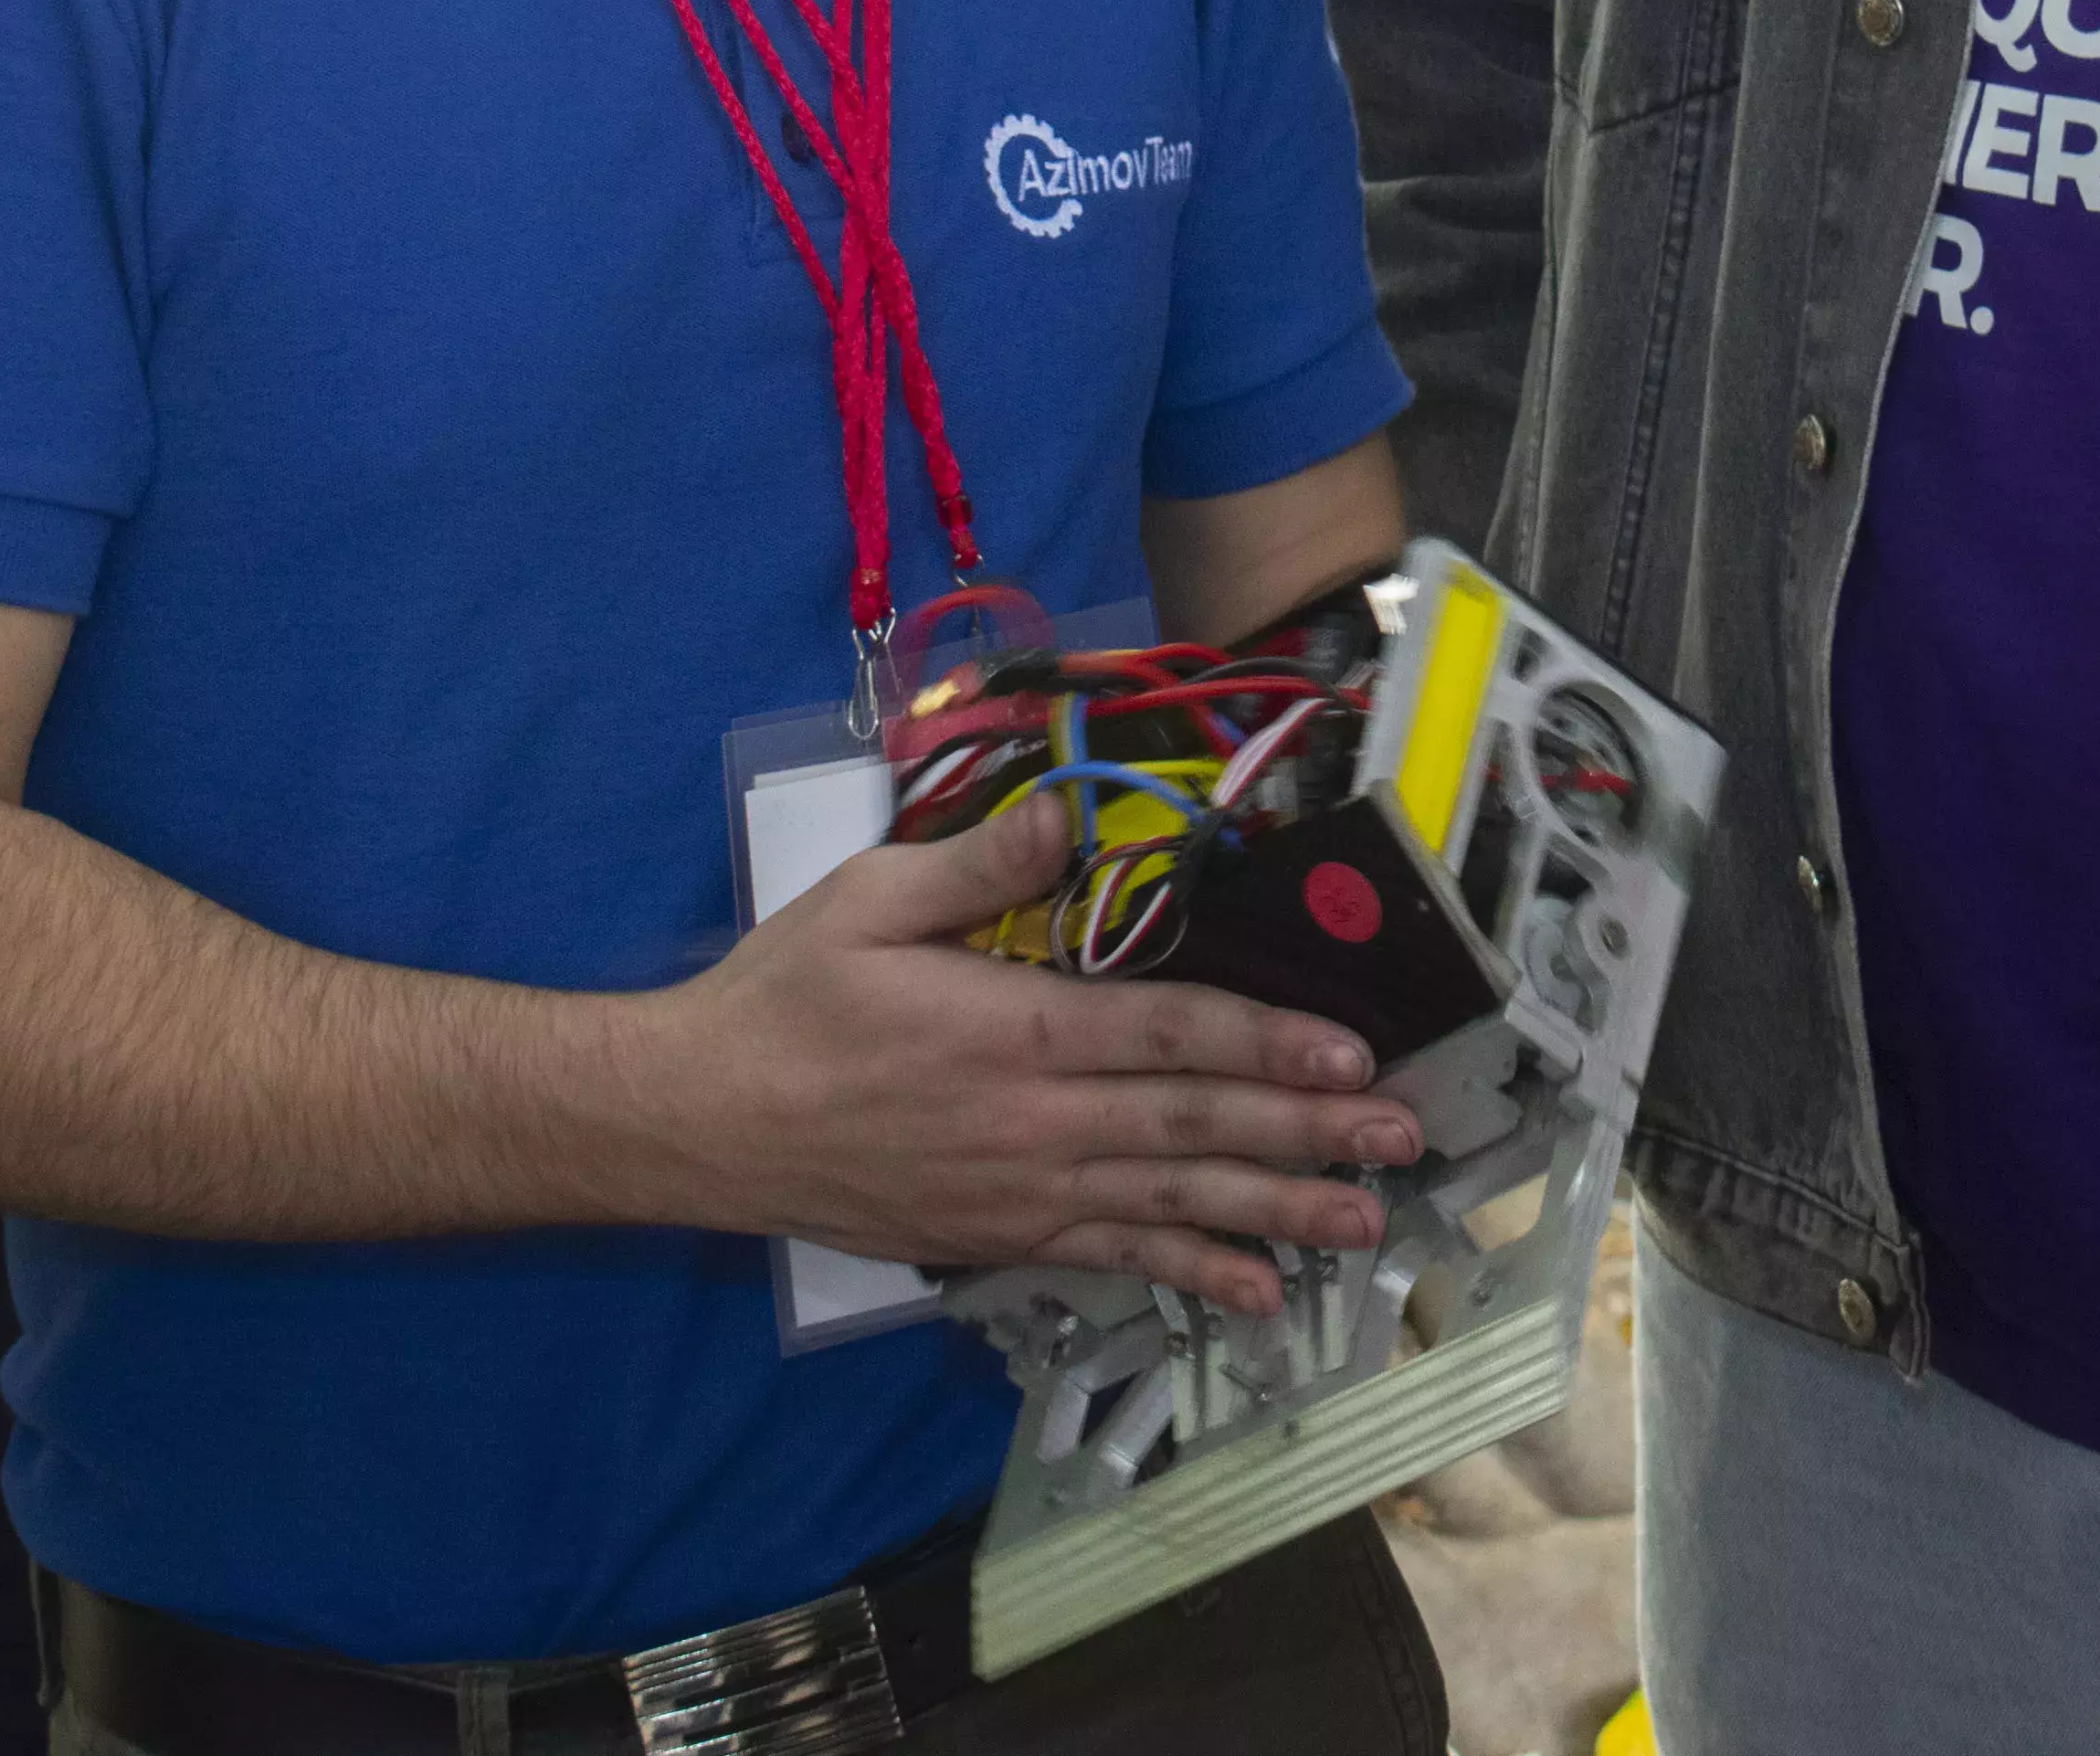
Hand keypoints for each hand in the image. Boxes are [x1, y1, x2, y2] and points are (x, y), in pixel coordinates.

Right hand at [638, 794, 1421, 1314]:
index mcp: (1013, 1030)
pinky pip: (1113, 1255)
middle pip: (1195, 1124)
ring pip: (1172, 1200)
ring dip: (1275, 1211)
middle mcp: (1035, 1122)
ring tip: (1361, 1223)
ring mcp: (1021, 1191)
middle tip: (1402, 1142)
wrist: (696, 1122)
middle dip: (1308, 1134)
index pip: (1169, 1034)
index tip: (1351, 1055)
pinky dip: (1188, 1269)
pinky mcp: (999, 1237)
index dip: (1268, 1044)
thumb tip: (1066, 812)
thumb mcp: (867, 899)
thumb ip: (978, 861)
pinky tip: (1253, 1288)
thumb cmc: (782, 1000)